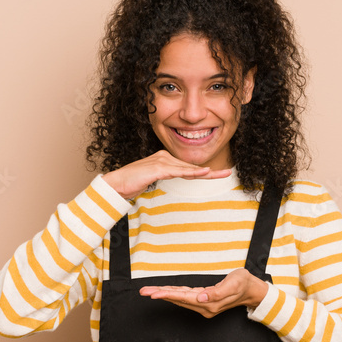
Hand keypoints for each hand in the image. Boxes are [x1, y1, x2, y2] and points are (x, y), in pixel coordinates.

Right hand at [101, 150, 230, 198]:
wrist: (115, 184)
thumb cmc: (131, 183)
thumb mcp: (152, 179)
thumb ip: (164, 176)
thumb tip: (173, 178)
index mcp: (164, 159)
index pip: (187, 167)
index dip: (203, 171)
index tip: (217, 174)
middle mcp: (164, 157)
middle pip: (190, 166)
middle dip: (210, 171)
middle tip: (226, 173)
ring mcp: (161, 162)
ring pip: (187, 169)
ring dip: (204, 173)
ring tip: (220, 174)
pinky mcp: (157, 168)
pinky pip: (178, 171)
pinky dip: (191, 172)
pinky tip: (203, 172)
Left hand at [139, 268, 268, 317]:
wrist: (252, 290)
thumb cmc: (243, 284)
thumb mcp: (234, 284)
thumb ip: (217, 292)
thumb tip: (201, 298)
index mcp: (210, 303)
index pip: (184, 298)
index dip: (167, 295)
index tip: (153, 294)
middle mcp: (204, 306)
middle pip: (178, 300)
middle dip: (160, 295)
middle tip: (143, 292)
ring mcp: (204, 305)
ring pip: (179, 299)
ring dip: (164, 295)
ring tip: (149, 292)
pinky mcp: (204, 301)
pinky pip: (184, 298)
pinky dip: (173, 294)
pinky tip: (164, 292)